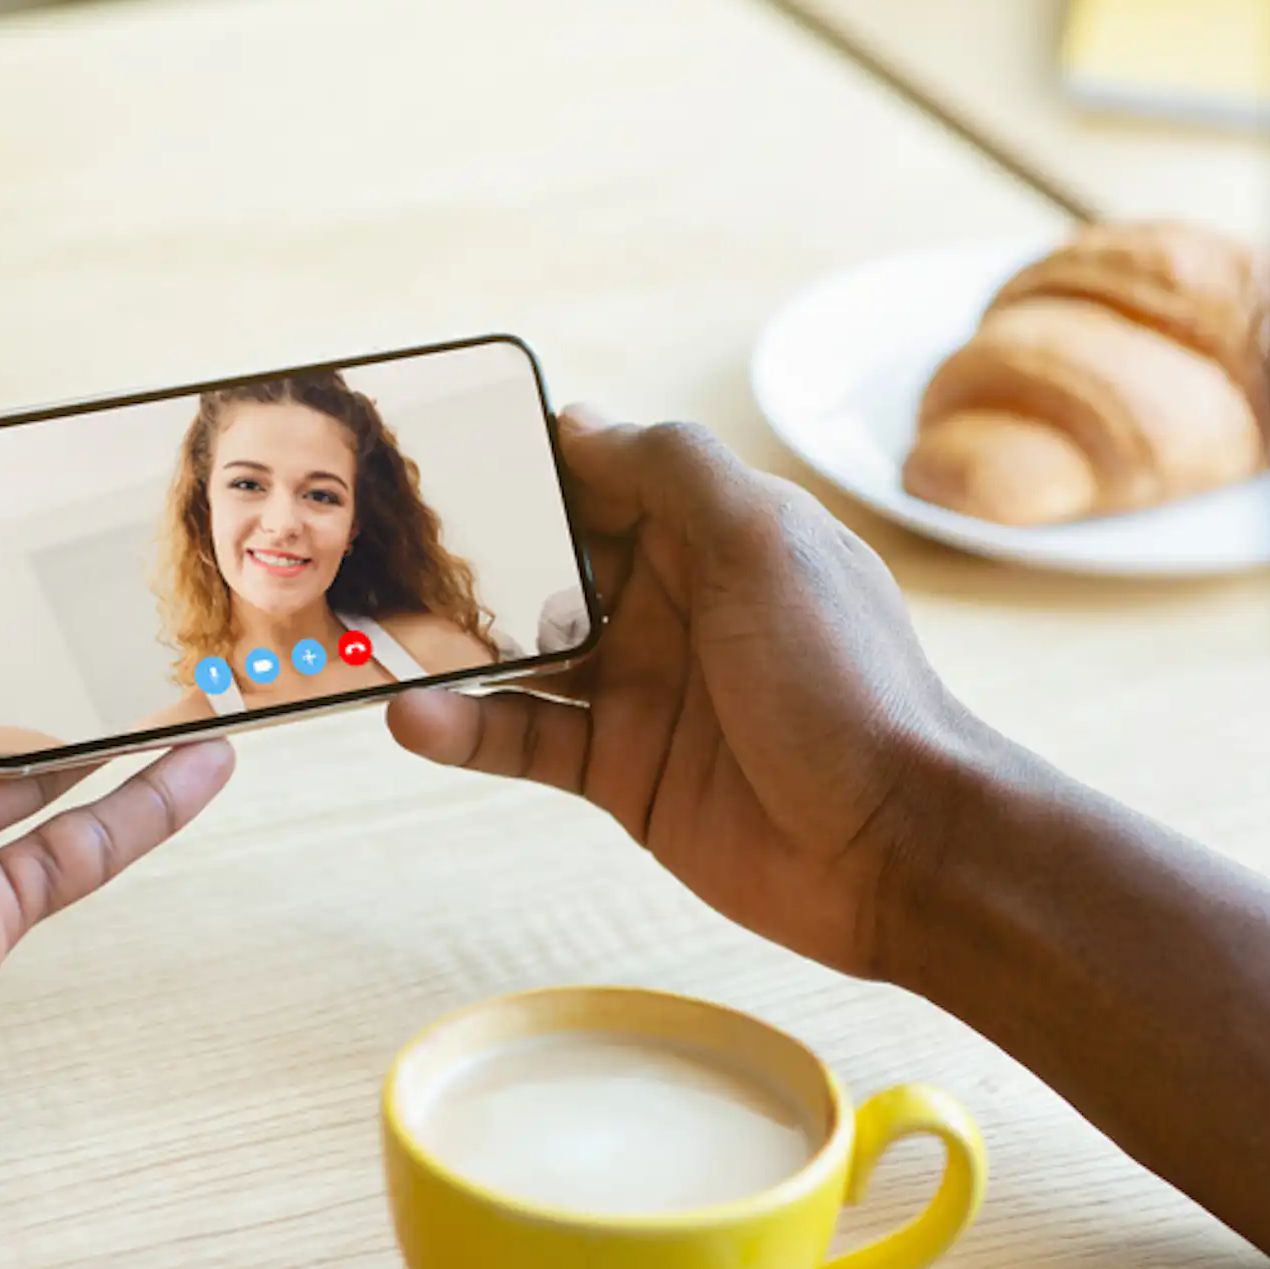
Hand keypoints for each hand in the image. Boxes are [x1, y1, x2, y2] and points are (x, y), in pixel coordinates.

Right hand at [386, 410, 976, 974]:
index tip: (435, 445)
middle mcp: (675, 601)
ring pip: (523, 651)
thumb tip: (577, 421)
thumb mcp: (765, 542)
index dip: (527, 460)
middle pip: (549, 559)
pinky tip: (411, 717)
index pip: (601, 473)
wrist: (896, 847)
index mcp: (716, 531)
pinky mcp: (623, 771)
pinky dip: (464, 728)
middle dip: (471, 552)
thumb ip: (673, 468)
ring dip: (451, 644)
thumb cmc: (846, 682)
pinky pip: (524, 738)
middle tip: (375, 545)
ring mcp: (645, 688)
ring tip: (373, 634)